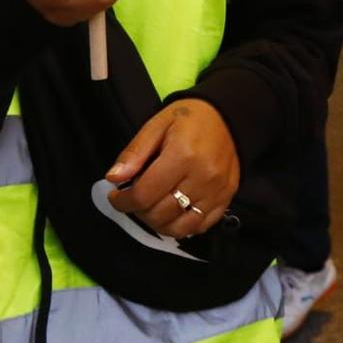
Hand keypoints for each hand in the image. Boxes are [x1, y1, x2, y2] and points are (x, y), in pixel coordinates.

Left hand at [106, 101, 241, 237]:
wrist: (229, 116)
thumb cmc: (189, 118)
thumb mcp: (157, 125)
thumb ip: (134, 152)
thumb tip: (113, 178)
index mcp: (182, 156)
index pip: (144, 195)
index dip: (123, 202)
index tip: (115, 196)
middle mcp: (202, 177)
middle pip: (160, 214)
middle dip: (138, 211)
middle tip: (134, 198)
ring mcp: (217, 191)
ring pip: (179, 227)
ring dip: (158, 223)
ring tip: (151, 208)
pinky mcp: (227, 198)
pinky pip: (200, 226)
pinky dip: (183, 227)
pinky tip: (173, 213)